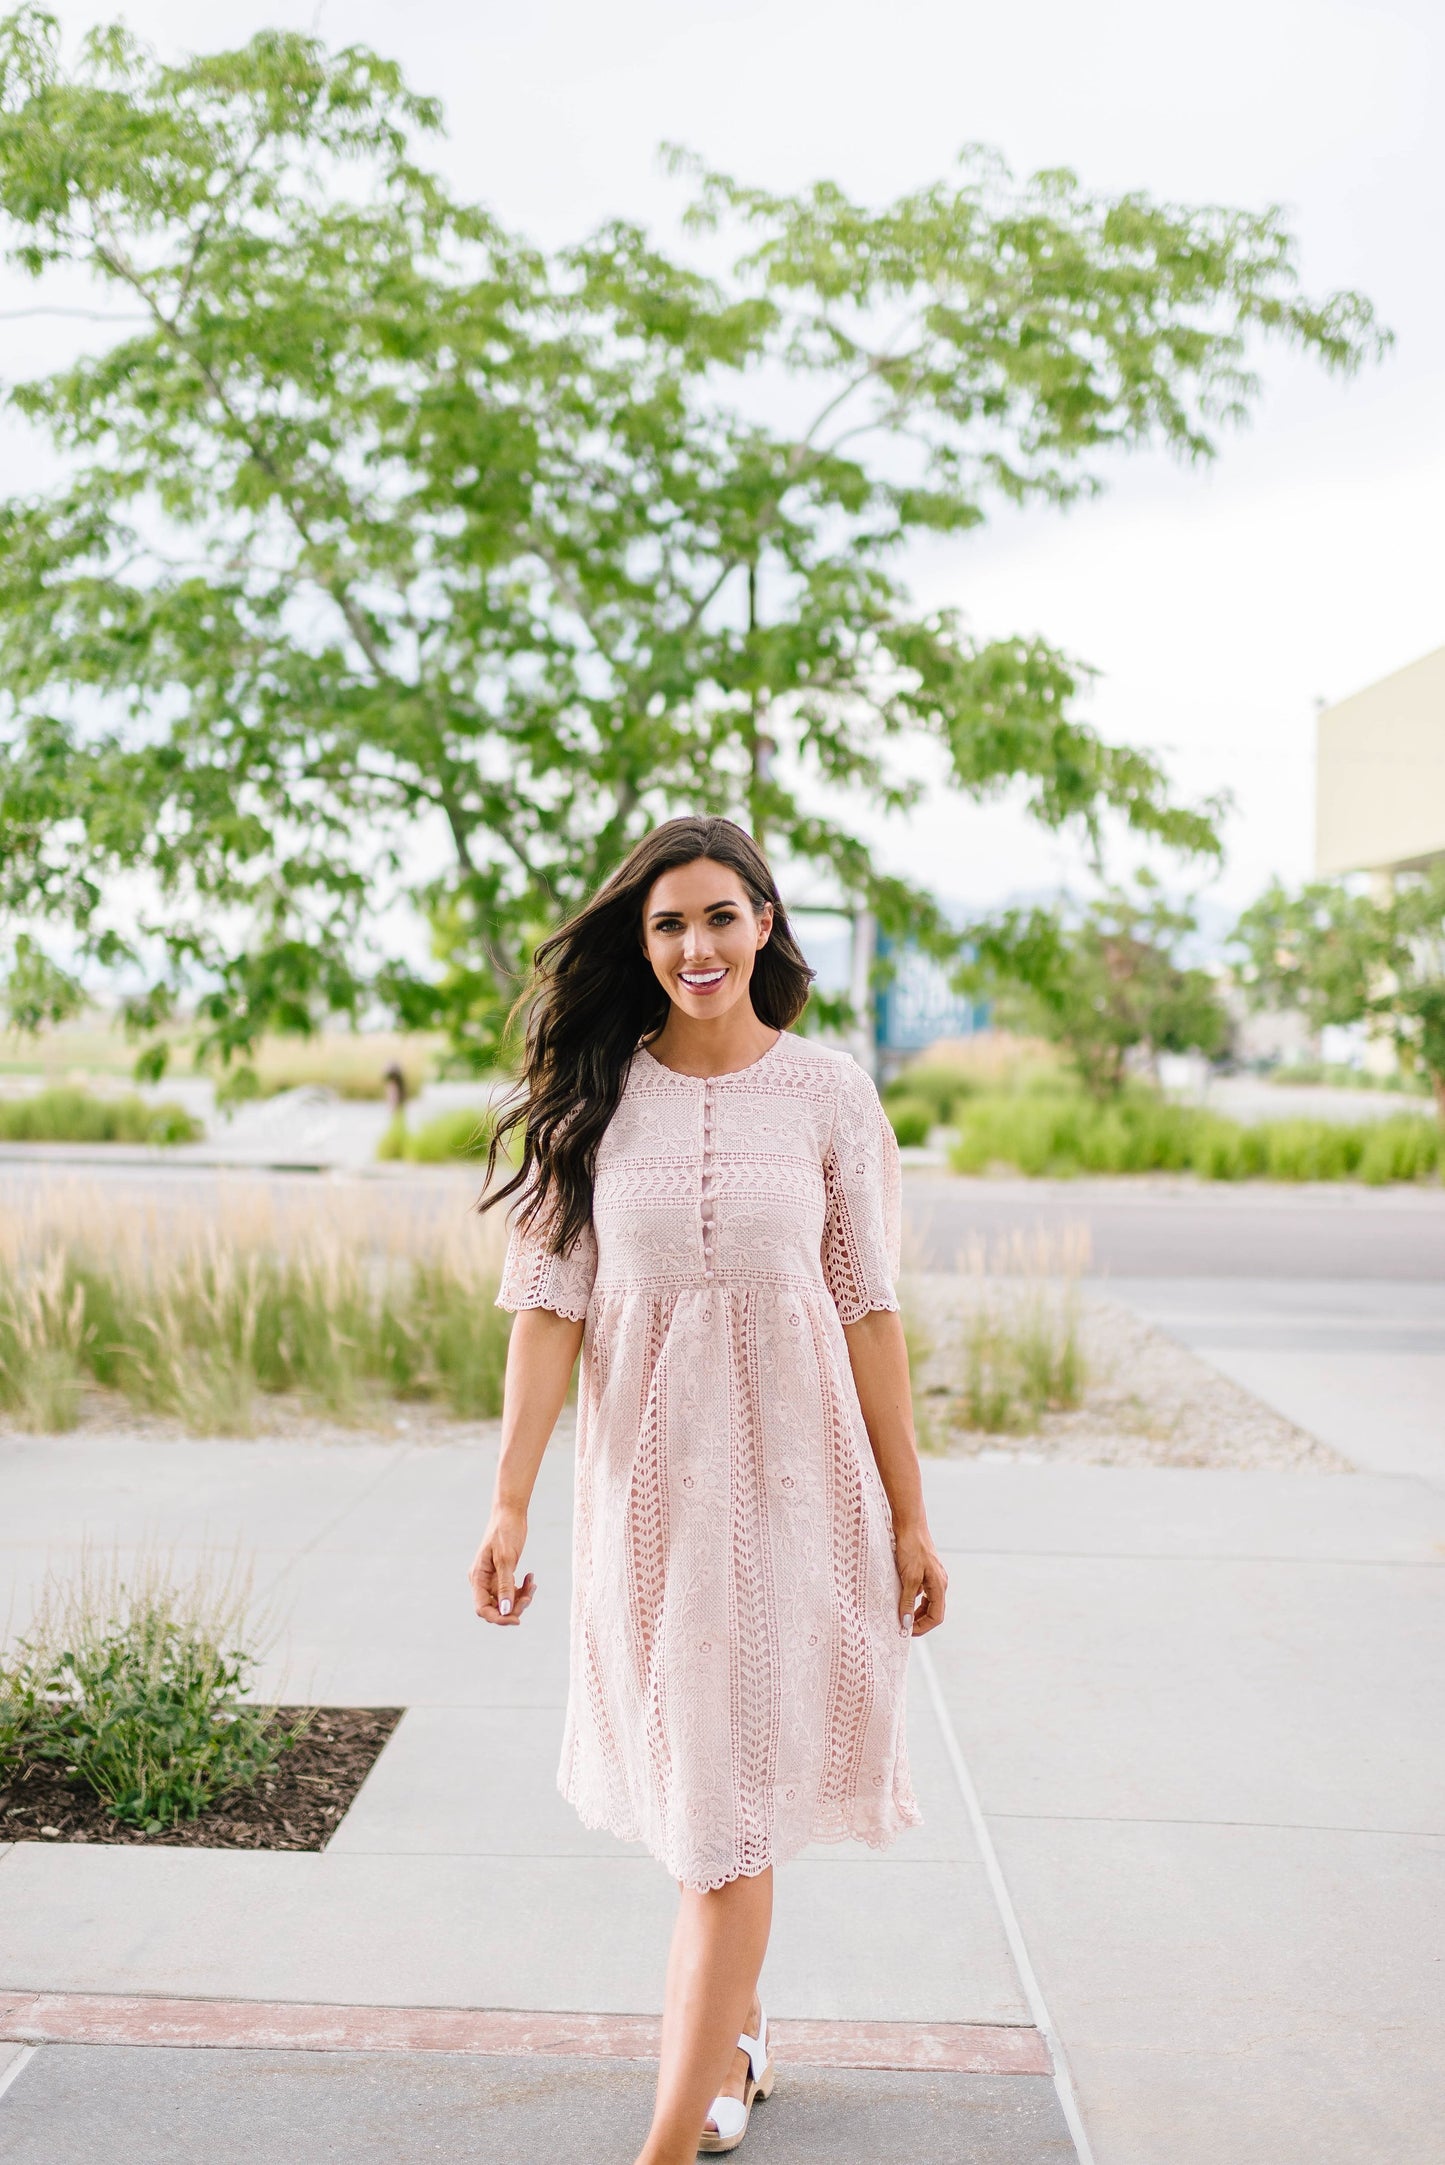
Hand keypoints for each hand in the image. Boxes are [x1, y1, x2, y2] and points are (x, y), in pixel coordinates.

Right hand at [470, 1507, 534, 1626]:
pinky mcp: (502, 1574)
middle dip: (514, 1606)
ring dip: (521, 1597)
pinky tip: (531, 1578)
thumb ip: (505, 1586)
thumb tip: (506, 1610)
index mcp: (477, 1577)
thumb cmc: (505, 1532)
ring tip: (532, 1584)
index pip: (482, 1609)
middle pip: (495, 1607)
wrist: (510, 1513)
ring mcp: (492, 1578)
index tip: (517, 1619)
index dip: (499, 1618)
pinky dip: (522, 1589)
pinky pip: (512, 1590)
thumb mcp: (506, 1559)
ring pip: (506, 1600)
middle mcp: (482, 1581)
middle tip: (530, 1596)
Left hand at [895, 1523, 946, 1636]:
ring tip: (901, 1615)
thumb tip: (906, 1623)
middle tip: (902, 1627)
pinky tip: (901, 1598)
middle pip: (934, 1611)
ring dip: (916, 1611)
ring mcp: (934, 1576)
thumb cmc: (910, 1548)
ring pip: (928, 1602)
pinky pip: (922, 1591)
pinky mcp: (925, 1570)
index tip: (906, 1632)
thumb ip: (907, 1601)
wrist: (910, 1524)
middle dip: (919, 1621)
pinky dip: (913, 1599)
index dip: (923, 1628)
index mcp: (939, 1586)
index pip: (937, 1617)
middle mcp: (940, 1582)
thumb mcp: (908, 1577)